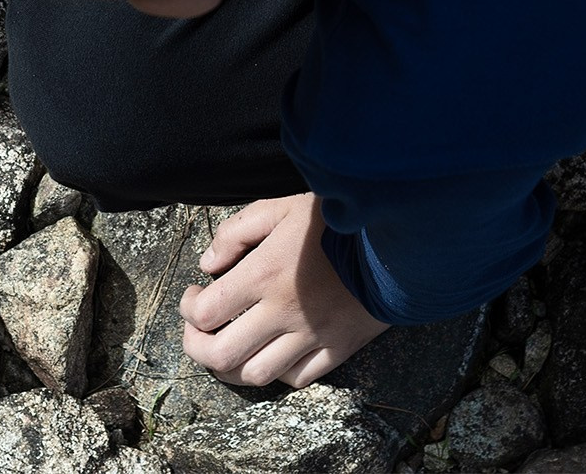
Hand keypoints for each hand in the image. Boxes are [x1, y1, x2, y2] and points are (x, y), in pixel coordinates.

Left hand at [179, 194, 389, 388]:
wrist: (397, 240)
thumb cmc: (337, 218)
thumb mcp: (282, 207)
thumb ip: (238, 231)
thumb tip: (208, 264)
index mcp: (264, 275)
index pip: (205, 312)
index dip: (187, 309)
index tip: (193, 294)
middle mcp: (283, 313)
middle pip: (222, 355)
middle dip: (196, 348)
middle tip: (197, 332)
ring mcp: (312, 336)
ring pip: (256, 375)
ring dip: (231, 367)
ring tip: (228, 348)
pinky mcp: (338, 348)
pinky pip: (298, 378)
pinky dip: (277, 373)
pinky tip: (271, 354)